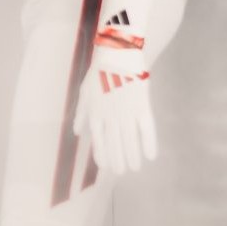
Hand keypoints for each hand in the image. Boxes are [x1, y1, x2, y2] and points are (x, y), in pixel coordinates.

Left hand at [74, 31, 155, 174]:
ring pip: (130, 140)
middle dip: (118, 159)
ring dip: (132, 156)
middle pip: (115, 143)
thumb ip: (81, 114)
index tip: (106, 167)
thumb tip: (76, 132)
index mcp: (96, 114)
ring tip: (135, 168)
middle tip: (122, 171)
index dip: (102, 155)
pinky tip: (151, 156)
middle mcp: (111, 117)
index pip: (99, 140)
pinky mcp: (142, 105)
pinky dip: (149, 143)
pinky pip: (146, 128)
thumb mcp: (85, 93)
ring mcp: (127, 112)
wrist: (117, 54)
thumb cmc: (99, 72)